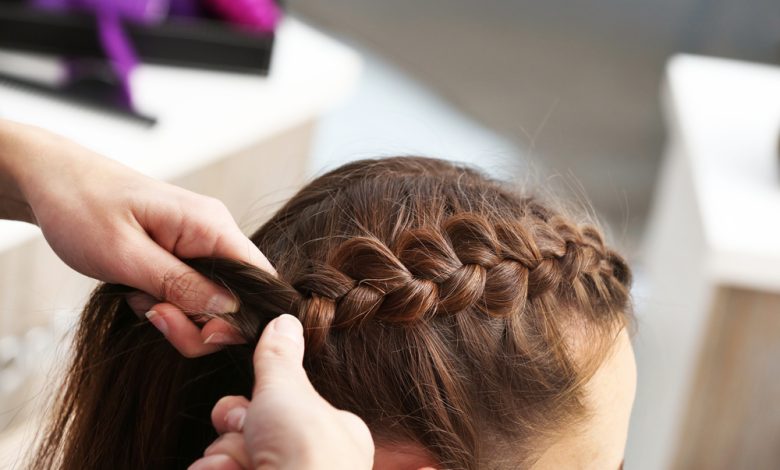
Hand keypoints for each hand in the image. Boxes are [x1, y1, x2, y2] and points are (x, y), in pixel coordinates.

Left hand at [0, 119, 274, 356]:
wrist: (49, 180)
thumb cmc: (80, 207)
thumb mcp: (125, 255)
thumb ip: (179, 284)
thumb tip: (230, 311)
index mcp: (211, 225)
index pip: (260, 279)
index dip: (241, 317)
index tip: (201, 332)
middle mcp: (214, 233)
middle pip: (236, 299)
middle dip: (197, 323)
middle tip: (154, 316)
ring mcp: (199, 243)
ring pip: (211, 301)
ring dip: (176, 314)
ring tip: (137, 298)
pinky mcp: (182, 253)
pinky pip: (191, 292)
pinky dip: (165, 303)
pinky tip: (136, 291)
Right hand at [189, 315, 374, 469]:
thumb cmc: (304, 455)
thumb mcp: (289, 393)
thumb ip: (279, 359)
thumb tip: (285, 319)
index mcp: (333, 433)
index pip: (282, 407)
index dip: (255, 406)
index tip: (245, 410)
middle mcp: (311, 463)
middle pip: (251, 432)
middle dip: (234, 436)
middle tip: (241, 437)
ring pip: (231, 458)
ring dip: (222, 461)